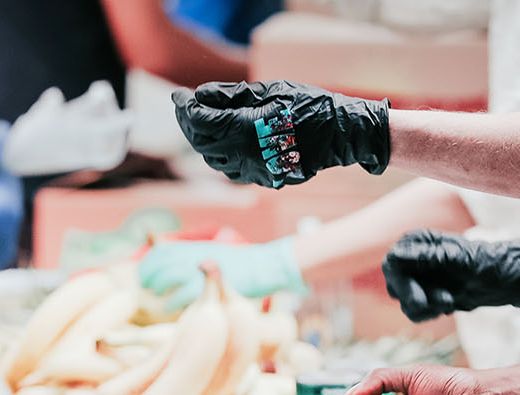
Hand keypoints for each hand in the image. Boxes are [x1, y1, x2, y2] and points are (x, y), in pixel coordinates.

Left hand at [138, 238, 305, 311]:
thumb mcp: (214, 255)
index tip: (144, 278)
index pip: (160, 251)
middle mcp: (195, 254)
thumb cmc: (240, 266)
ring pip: (168, 276)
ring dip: (158, 289)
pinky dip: (173, 303)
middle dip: (149, 278)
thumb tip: (178, 264)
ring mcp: (202, 269)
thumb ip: (195, 260)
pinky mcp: (209, 286)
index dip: (148, 264)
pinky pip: (183, 295)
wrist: (264, 266)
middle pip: (160, 263)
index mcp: (195, 247)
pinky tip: (172, 310)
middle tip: (147, 290)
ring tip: (159, 299)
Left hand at [171, 81, 389, 188]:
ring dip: (202, 141)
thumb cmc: (309, 105)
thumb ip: (230, 95)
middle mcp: (246, 156)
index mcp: (245, 130)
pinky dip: (220, 155)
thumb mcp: (268, 90)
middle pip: (201, 143)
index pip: (200, 121)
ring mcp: (256, 172)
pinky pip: (232, 170)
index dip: (184, 107)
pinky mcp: (266, 179)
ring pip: (214, 160)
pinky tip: (223, 141)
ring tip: (201, 122)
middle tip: (185, 106)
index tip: (178, 95)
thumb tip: (201, 96)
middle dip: (189, 124)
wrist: (341, 134)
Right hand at [383, 230, 519, 321]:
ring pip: (405, 303)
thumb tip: (397, 256)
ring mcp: (419, 278)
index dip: (402, 284)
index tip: (420, 300)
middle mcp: (414, 258)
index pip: (393, 263)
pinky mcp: (427, 295)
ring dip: (428, 308)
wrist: (508, 281)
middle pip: (395, 286)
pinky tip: (449, 306)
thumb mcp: (460, 260)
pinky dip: (430, 314)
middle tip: (445, 302)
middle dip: (417, 299)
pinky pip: (416, 312)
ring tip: (451, 302)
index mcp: (419, 242)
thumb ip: (429, 258)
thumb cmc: (488, 263)